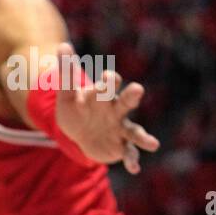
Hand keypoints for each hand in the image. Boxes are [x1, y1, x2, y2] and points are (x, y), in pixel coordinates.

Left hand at [50, 42, 159, 173]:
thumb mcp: (66, 95)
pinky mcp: (120, 145)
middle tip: (136, 90)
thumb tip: (62, 45)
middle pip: (125, 102)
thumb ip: (66, 74)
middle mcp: (115, 110)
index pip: (107, 86)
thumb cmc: (75, 109)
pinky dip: (132, 160)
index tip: (106, 78)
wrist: (79, 132)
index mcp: (102, 96)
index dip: (107, 82)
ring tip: (152, 144)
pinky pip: (129, 153)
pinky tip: (135, 169)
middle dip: (130, 97)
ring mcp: (120, 128)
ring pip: (133, 130)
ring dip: (142, 137)